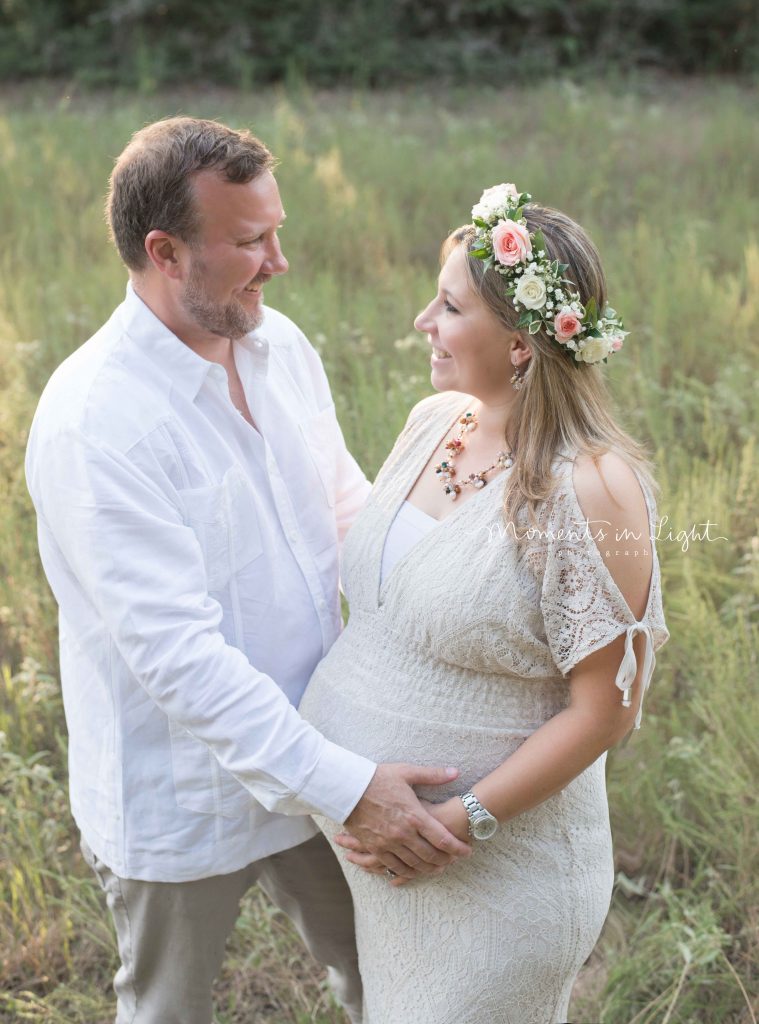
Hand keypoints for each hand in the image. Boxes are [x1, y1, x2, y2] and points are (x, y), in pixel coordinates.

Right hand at [338, 763, 471, 882]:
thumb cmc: (377, 778)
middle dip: (445, 861)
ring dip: (428, 869)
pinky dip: (406, 871)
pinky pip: (393, 866)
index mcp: (414, 815)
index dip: (457, 848)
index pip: (442, 839)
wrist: (347, 787)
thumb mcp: (406, 772)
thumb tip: (455, 772)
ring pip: (413, 864)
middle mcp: (403, 833)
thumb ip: (433, 775)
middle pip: (430, 856)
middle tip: (454, 861)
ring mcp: (388, 843)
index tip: (467, 851)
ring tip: (438, 869)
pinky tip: (412, 871)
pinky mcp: (374, 847)